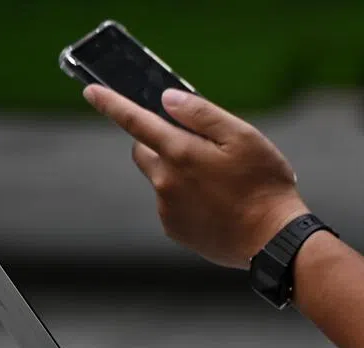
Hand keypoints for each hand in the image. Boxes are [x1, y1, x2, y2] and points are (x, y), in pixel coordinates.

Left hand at [84, 85, 309, 268]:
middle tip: (196, 148)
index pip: (135, 121)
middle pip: (144, 151)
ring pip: (161, 179)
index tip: (91, 91)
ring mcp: (168, 208)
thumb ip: (201, 114)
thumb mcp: (243, 136)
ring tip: (218, 183)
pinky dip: (186, 199)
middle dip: (160, 143)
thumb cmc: (264, 185)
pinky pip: (171, 205)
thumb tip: (167, 100)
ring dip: (178, 174)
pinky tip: (216, 204)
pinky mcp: (176, 229)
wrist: (272, 240)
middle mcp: (166, 181)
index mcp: (180, 152)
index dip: (111, 103)